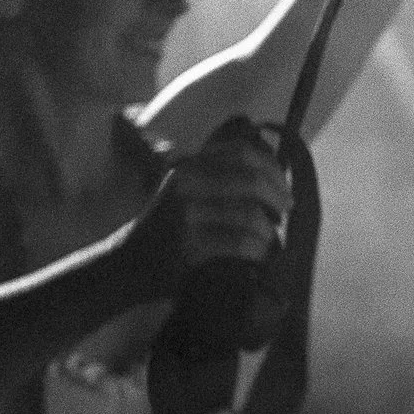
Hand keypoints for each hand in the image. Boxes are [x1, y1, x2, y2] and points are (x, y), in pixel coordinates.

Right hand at [137, 118, 289, 290]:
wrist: (128, 261)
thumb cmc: (168, 226)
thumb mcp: (186, 189)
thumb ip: (219, 176)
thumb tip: (276, 177)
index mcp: (189, 165)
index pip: (242, 152)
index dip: (273, 169)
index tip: (284, 190)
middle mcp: (186, 182)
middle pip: (252, 181)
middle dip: (278, 199)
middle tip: (285, 215)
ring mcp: (186, 213)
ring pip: (250, 214)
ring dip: (268, 231)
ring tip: (269, 241)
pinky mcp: (190, 244)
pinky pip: (240, 242)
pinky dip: (257, 250)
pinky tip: (258, 256)